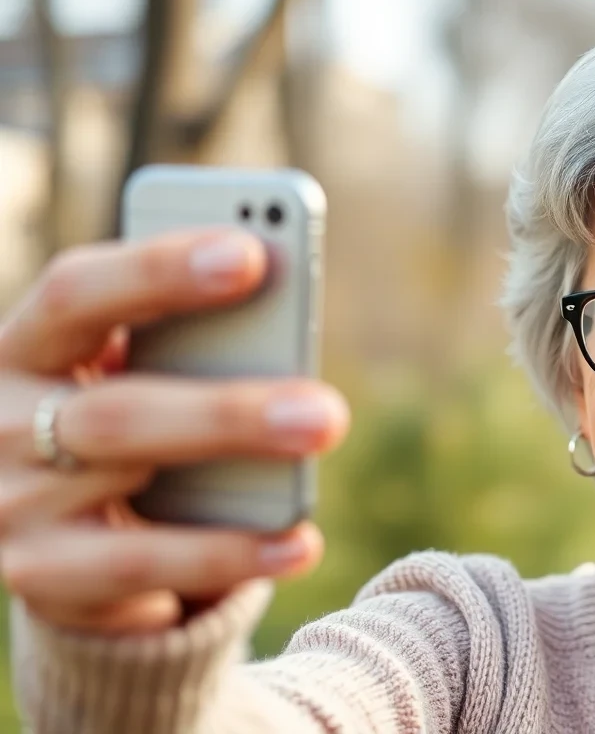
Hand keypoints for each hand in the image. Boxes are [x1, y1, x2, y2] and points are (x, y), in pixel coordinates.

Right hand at [0, 230, 348, 633]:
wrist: (64, 528)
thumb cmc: (130, 414)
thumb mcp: (145, 370)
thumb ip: (193, 346)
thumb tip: (286, 345)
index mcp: (27, 343)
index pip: (75, 292)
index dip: (157, 271)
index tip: (250, 255)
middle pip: (116, 413)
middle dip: (228, 411)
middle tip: (327, 412)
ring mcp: (11, 504)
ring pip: (132, 487)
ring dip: (241, 483)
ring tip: (322, 461)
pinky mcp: (41, 576)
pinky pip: (141, 566)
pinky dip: (226, 555)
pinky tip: (297, 544)